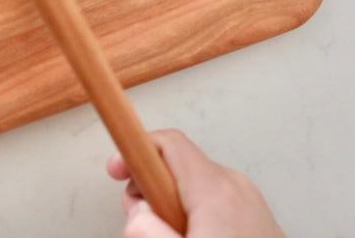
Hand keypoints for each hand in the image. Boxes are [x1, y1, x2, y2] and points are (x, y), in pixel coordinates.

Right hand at [107, 129, 284, 237]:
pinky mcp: (255, 218)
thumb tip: (136, 212)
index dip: (134, 151)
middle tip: (144, 223)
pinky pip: (211, 202)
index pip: (167, 142)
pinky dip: (192, 216)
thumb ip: (148, 232)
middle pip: (175, 165)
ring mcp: (249, 201)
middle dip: (149, 189)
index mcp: (215, 190)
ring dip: (169, 207)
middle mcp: (234, 186)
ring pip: (192, 186)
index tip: (116, 170)